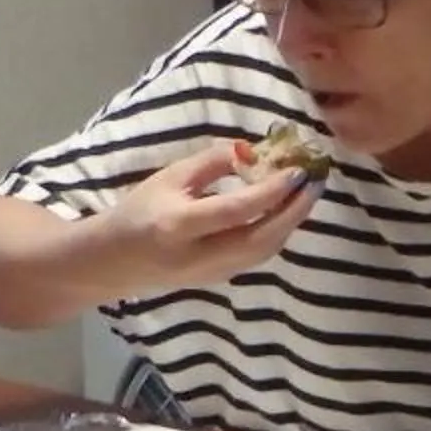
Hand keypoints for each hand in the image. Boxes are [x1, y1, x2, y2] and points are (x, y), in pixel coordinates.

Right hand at [109, 142, 320, 287]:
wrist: (115, 260)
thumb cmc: (140, 209)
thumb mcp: (169, 177)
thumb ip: (211, 163)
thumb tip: (252, 151)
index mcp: (180, 225)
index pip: (237, 211)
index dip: (271, 191)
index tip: (297, 170)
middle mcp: (200, 255)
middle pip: (261, 238)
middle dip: (294, 210)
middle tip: (315, 182)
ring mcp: (213, 273)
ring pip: (265, 251)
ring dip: (291, 222)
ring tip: (307, 193)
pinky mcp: (221, 280)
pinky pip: (258, 256)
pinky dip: (277, 233)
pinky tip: (286, 212)